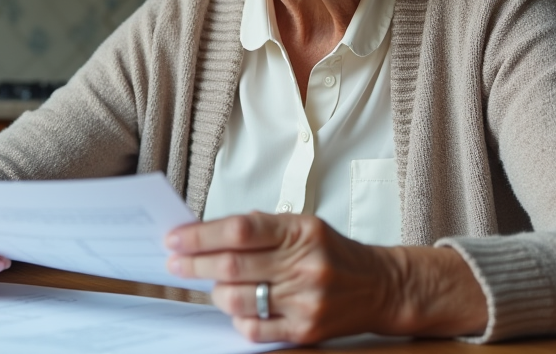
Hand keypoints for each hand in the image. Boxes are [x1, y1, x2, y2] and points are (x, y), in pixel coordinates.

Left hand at [165, 212, 486, 343]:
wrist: (381, 287)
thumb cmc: (335, 253)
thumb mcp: (304, 225)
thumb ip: (261, 227)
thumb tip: (208, 232)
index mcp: (301, 231)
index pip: (240, 230)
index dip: (201, 235)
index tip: (175, 238)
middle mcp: (304, 265)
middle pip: (232, 266)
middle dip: (194, 264)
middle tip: (174, 262)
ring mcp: (306, 300)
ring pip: (238, 299)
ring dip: (215, 292)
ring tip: (211, 285)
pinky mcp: (306, 330)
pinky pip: (255, 328)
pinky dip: (237, 318)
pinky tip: (236, 307)